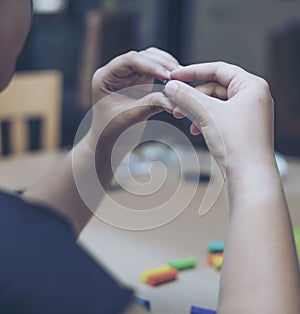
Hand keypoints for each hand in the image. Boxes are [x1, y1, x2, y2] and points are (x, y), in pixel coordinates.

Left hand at [84, 48, 177, 184]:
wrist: (110, 143)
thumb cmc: (112, 132)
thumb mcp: (130, 117)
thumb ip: (150, 104)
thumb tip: (173, 99)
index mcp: (106, 77)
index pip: (129, 60)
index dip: (150, 65)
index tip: (167, 75)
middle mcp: (117, 72)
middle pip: (143, 57)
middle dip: (163, 64)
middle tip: (179, 77)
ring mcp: (130, 76)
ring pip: (152, 61)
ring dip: (168, 68)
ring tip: (181, 79)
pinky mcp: (141, 83)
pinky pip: (157, 72)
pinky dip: (168, 76)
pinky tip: (178, 83)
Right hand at [164, 62, 274, 175]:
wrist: (249, 176)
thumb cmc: (239, 144)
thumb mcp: (208, 114)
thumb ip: (187, 96)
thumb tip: (172, 86)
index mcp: (251, 86)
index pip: (218, 70)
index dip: (194, 71)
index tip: (175, 75)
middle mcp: (252, 98)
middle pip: (215, 87)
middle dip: (192, 95)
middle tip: (174, 100)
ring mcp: (247, 114)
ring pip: (215, 103)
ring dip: (196, 109)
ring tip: (181, 116)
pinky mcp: (240, 128)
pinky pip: (218, 117)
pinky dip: (204, 120)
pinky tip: (194, 128)